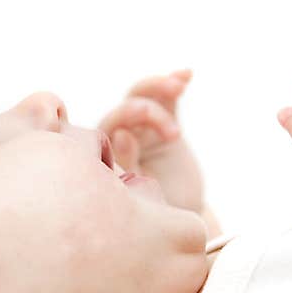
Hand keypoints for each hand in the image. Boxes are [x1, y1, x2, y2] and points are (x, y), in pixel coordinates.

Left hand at [98, 70, 204, 211]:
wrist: (177, 218)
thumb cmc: (152, 212)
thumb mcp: (142, 196)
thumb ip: (130, 166)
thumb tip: (121, 135)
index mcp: (104, 155)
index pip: (106, 129)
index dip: (123, 124)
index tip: (135, 138)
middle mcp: (119, 136)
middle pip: (123, 109)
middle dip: (146, 111)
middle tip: (172, 132)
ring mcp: (142, 128)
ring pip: (140, 95)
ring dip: (156, 86)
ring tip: (177, 88)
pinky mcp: (165, 122)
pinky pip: (166, 98)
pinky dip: (174, 83)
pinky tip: (187, 74)